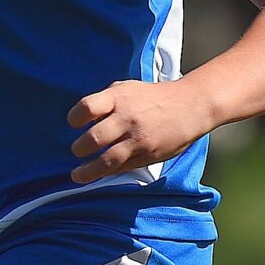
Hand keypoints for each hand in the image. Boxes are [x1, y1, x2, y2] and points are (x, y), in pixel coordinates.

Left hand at [67, 80, 214, 183]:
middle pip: (93, 138)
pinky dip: (107, 172)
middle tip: (78, 150)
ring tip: (78, 175)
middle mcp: (127, 118)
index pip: (87, 108)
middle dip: (79, 148)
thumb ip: (105, 102)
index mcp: (119, 97)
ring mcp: (138, 138)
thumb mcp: (127, 89)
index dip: (75, 118)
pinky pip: (122, 168)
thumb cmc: (152, 98)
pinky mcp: (147, 155)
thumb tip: (83, 120)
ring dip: (87, 171)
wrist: (190, 106)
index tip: (74, 124)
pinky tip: (100, 173)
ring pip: (105, 160)